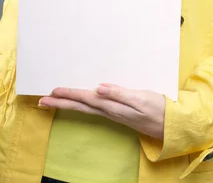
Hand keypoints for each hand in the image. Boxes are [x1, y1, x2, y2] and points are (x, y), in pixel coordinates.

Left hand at [38, 83, 165, 138]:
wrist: (171, 125)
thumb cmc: (158, 108)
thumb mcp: (140, 99)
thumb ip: (119, 94)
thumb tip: (98, 88)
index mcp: (112, 106)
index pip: (85, 99)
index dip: (69, 94)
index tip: (52, 91)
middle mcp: (109, 111)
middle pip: (80, 106)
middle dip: (60, 102)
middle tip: (41, 100)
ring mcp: (113, 113)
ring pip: (85, 108)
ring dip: (68, 103)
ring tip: (52, 101)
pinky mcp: (117, 112)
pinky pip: (94, 107)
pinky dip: (82, 103)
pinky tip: (78, 101)